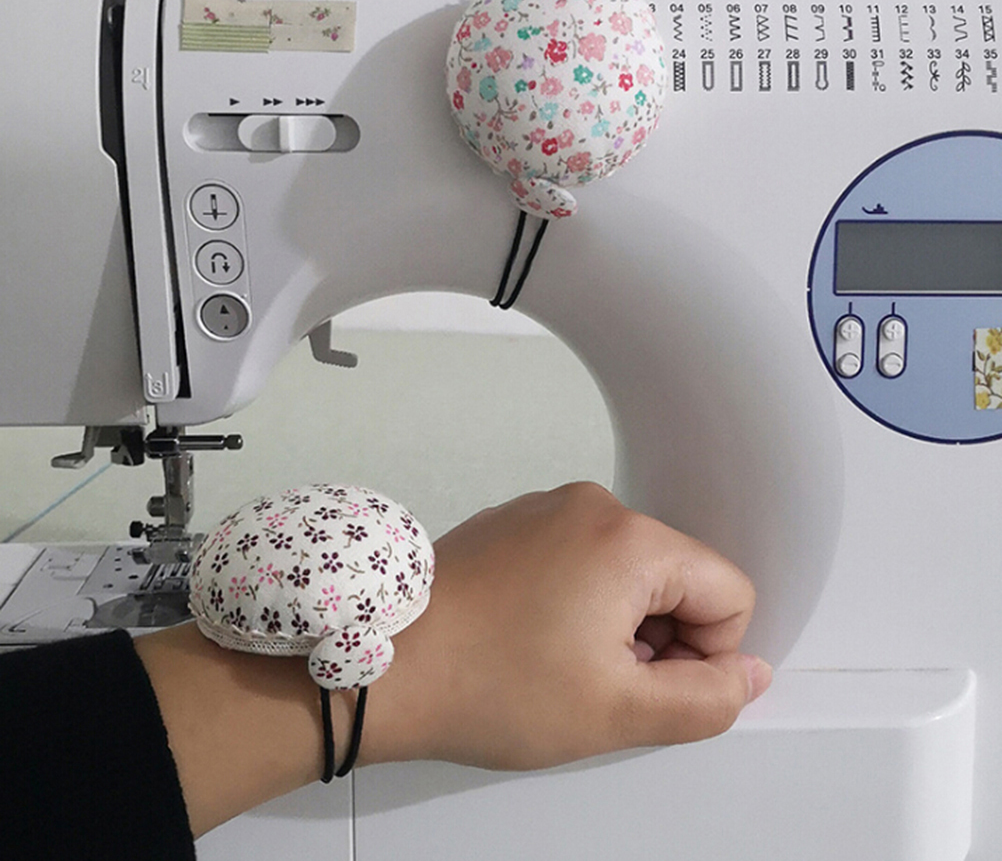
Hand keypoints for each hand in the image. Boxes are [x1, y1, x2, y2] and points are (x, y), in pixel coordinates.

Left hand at [361, 482, 770, 769]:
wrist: (384, 664)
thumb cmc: (484, 682)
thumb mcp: (615, 712)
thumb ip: (704, 700)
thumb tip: (745, 675)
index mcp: (628, 540)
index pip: (730, 593)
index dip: (705, 656)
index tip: (646, 685)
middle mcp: (591, 507)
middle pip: (679, 577)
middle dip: (656, 639)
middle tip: (596, 681)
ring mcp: (547, 510)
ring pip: (630, 572)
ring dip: (615, 624)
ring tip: (555, 661)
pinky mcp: (515, 523)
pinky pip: (581, 560)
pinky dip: (576, 602)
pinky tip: (531, 638)